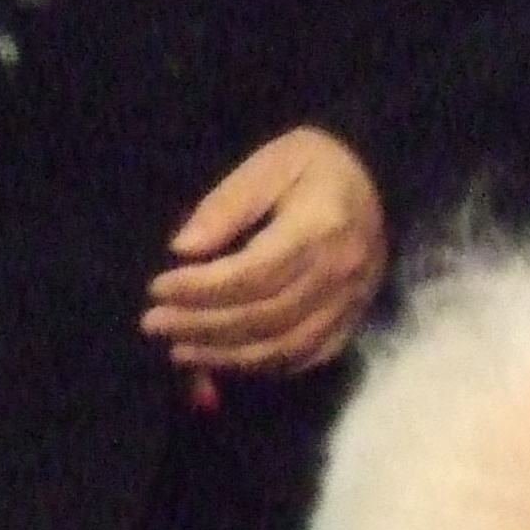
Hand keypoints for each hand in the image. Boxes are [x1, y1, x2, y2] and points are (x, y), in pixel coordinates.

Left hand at [141, 127, 385, 375]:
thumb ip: (226, 205)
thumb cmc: (313, 165)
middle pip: (264, 315)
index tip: (157, 287)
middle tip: (153, 322)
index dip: (201, 288)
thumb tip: (183, 248)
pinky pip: (304, 356)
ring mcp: (350, 303)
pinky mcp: (351, 321)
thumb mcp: (269, 164)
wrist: (376, 180)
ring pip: (282, 346)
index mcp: (320, 228)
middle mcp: (340, 274)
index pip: (253, 273)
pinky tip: (222, 360)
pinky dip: (260, 365)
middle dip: (202, 324)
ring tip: (178, 349)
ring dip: (225, 355)